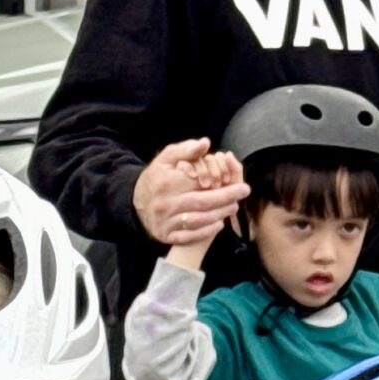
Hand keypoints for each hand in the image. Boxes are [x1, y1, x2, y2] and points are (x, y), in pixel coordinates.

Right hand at [133, 138, 250, 249]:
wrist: (135, 202)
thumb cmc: (157, 177)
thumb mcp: (166, 159)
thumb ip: (186, 150)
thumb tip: (206, 143)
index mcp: (166, 182)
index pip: (199, 181)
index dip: (220, 180)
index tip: (238, 181)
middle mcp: (165, 203)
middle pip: (203, 202)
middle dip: (227, 197)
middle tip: (243, 192)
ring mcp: (165, 221)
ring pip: (199, 219)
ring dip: (220, 214)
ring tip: (234, 206)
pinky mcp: (166, 235)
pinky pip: (190, 236)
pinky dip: (207, 231)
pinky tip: (219, 224)